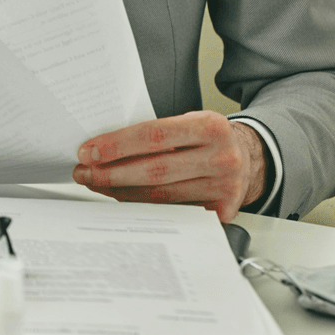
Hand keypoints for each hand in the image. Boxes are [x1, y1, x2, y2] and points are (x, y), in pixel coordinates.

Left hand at [72, 111, 266, 221]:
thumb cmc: (208, 139)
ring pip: (160, 195)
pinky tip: (122, 197)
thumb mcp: (190, 123)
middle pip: (155, 170)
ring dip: (121, 191)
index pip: (153, 135)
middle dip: (111, 173)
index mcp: (210, 127)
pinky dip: (143, 205)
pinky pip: (172, 211)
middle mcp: (221, 158)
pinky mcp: (222, 211)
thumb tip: (104, 146)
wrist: (250, 158)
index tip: (89, 151)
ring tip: (96, 184)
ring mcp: (224, 187)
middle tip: (84, 172)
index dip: (117, 145)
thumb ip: (157, 132)